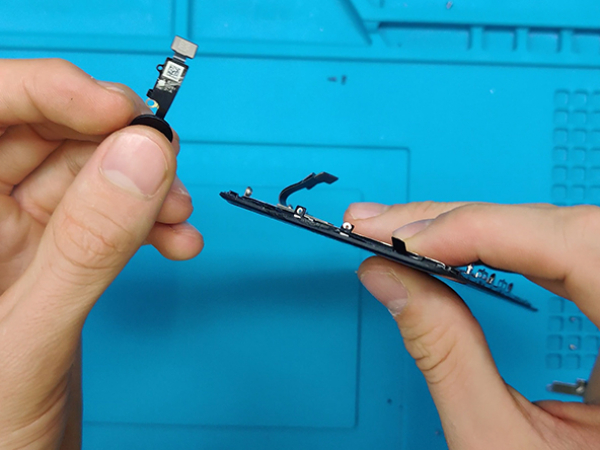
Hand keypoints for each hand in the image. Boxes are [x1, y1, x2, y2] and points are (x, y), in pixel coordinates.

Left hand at [0, 59, 202, 448]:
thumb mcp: (29, 336)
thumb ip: (86, 246)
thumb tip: (139, 160)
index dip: (48, 94)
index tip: (116, 109)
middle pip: (43, 135)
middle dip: (114, 144)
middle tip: (163, 162)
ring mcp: (15, 238)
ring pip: (86, 173)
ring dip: (143, 186)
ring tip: (177, 212)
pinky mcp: (58, 258)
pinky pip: (109, 216)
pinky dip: (149, 221)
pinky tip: (175, 238)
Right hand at [345, 201, 599, 448]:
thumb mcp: (501, 445)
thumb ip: (445, 354)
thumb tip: (390, 279)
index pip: (575, 247)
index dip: (484, 229)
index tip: (406, 241)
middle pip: (567, 228)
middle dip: (466, 220)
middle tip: (386, 227)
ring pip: (561, 230)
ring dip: (475, 224)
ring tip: (405, 231)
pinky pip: (561, 252)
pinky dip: (499, 243)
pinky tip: (454, 244)